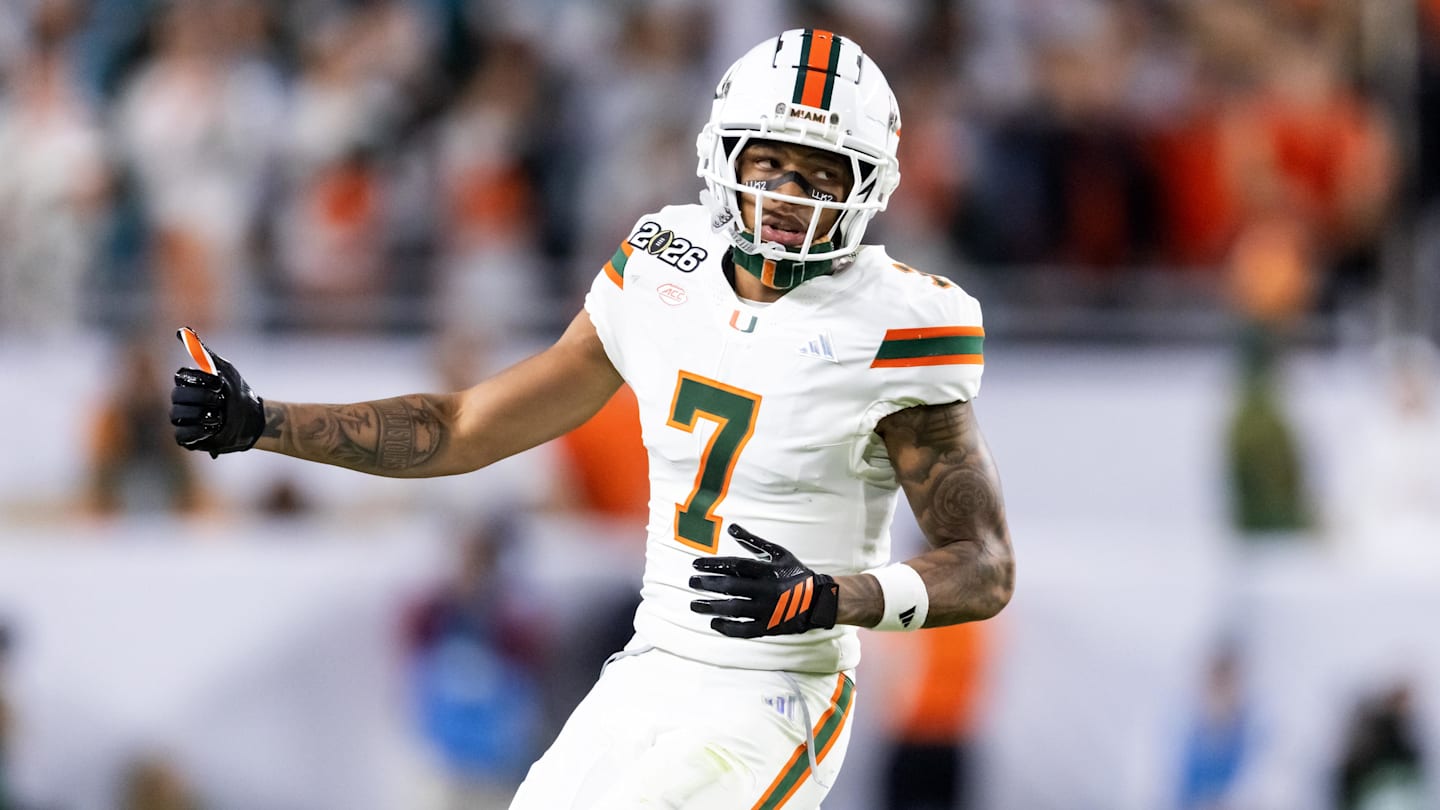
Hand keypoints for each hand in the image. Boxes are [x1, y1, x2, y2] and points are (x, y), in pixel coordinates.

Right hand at [170, 327, 264, 457]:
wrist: (253, 419)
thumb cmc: (238, 392)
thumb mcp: (224, 369)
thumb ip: (204, 352)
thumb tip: (182, 329)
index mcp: (187, 383)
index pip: (180, 377)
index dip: (201, 381)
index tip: (220, 384)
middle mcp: (180, 400)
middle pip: (177, 396)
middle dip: (204, 398)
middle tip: (221, 401)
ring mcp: (182, 419)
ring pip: (177, 415)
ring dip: (203, 414)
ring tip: (219, 416)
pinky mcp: (186, 438)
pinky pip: (181, 434)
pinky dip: (198, 431)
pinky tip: (212, 428)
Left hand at [689, 524, 838, 637]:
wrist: (818, 600)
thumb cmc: (794, 572)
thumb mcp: (778, 553)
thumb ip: (753, 542)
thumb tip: (731, 528)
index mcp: (768, 570)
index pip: (735, 566)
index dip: (713, 565)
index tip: (695, 565)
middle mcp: (766, 590)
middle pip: (731, 587)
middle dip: (708, 585)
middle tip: (691, 582)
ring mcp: (767, 610)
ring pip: (734, 609)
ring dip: (712, 607)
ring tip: (694, 604)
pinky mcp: (768, 627)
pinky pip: (745, 629)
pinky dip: (728, 628)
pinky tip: (714, 623)